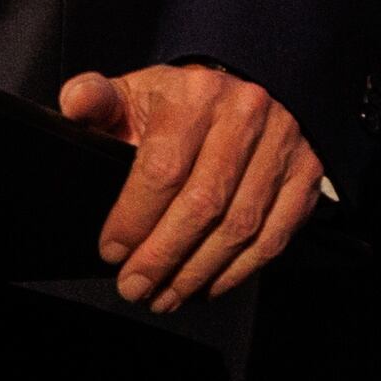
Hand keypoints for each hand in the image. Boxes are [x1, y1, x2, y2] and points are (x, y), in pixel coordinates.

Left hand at [57, 63, 324, 311]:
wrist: (247, 84)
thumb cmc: (180, 100)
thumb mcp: (135, 90)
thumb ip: (95, 98)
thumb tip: (73, 104)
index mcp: (196, 94)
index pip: (164, 167)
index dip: (135, 218)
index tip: (111, 251)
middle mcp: (246, 115)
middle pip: (203, 204)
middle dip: (163, 257)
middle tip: (135, 288)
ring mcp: (283, 145)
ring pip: (240, 227)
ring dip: (198, 272)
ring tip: (165, 296)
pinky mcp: (307, 174)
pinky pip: (273, 237)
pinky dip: (239, 271)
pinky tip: (207, 286)